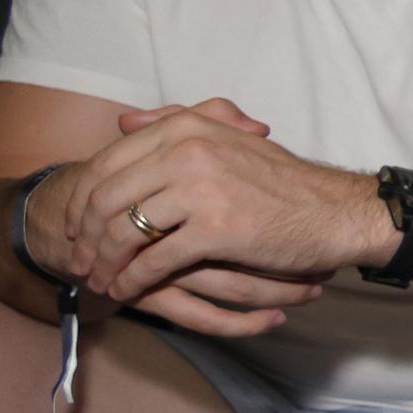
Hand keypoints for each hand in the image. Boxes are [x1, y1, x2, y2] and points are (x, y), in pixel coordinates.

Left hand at [57, 99, 375, 326]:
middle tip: (78, 259)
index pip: (108, 163)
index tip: (75, 225)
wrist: (337, 212)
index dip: (82, 199)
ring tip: (100, 279)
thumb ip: (177, 122)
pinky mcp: (215, 231)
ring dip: (105, 261)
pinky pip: (157, 259)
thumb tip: (124, 123)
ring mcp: (199, 190)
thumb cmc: (286, 182)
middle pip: (107, 198)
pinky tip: (128, 290)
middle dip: (85, 235)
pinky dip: (135, 279)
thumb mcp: (229, 136)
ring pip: (126, 230)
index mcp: (184, 128)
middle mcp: (185, 151)